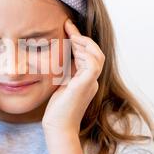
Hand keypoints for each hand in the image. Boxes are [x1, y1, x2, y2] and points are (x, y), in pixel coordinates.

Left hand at [42, 19, 104, 134]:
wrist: (58, 127)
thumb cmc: (56, 110)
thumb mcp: (60, 85)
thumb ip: (63, 72)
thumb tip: (58, 56)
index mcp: (87, 80)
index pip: (88, 55)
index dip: (80, 40)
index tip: (67, 26)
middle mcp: (92, 80)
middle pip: (94, 52)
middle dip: (82, 37)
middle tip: (67, 26)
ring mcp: (91, 83)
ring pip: (97, 56)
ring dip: (84, 44)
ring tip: (71, 37)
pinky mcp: (86, 85)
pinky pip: (93, 64)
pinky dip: (85, 53)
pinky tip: (72, 48)